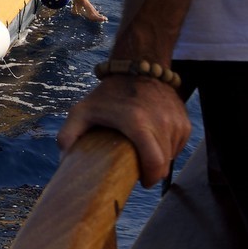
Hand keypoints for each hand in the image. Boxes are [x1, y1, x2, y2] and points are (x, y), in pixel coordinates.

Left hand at [56, 74, 189, 186]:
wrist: (138, 66)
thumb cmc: (108, 93)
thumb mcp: (83, 110)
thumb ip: (69, 133)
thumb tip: (64, 158)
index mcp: (137, 123)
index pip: (155, 162)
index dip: (150, 177)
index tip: (142, 181)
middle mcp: (161, 123)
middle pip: (163, 163)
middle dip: (152, 170)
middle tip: (137, 165)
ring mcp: (175, 121)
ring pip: (172, 154)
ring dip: (160, 158)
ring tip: (143, 150)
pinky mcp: (184, 121)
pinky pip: (179, 145)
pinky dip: (169, 147)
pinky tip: (154, 140)